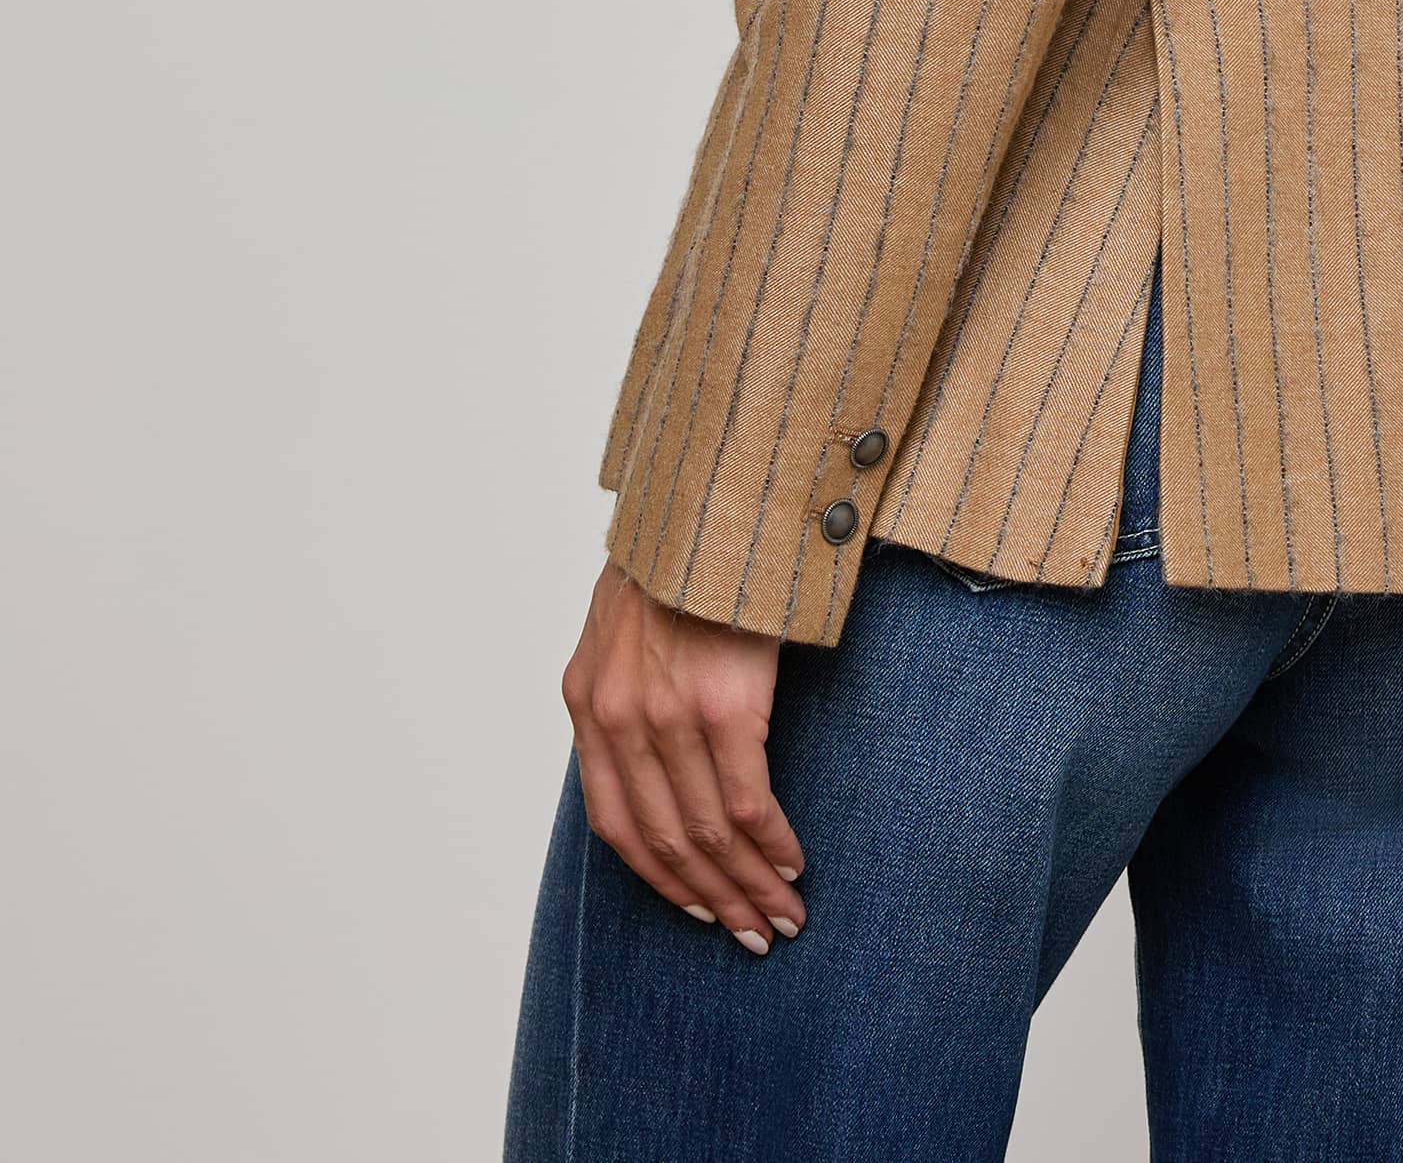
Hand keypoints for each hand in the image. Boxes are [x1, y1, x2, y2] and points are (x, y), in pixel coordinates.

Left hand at [561, 560, 807, 953]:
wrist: (713, 488)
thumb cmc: (683, 551)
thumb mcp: (627, 620)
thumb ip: (631, 687)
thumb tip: (658, 754)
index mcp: (588, 702)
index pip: (615, 824)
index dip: (660, 878)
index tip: (699, 909)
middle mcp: (619, 718)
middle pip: (665, 841)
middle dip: (714, 898)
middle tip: (754, 933)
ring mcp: (668, 715)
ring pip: (708, 833)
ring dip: (749, 885)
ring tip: (782, 916)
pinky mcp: (723, 705)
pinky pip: (748, 801)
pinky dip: (773, 845)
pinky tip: (795, 864)